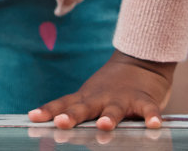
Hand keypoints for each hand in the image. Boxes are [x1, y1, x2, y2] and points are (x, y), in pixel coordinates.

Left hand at [29, 50, 173, 130]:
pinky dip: (152, 117)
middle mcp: (101, 98)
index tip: (33, 117)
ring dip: (109, 117)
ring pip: (115, 109)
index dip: (48, 111)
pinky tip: (154, 125)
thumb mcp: (91, 96)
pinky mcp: (144, 100)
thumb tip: (56, 126)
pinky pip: (149, 110)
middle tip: (61, 123)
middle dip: (72, 116)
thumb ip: (77, 110)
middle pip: (84, 108)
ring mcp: (123, 99)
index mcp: (86, 99)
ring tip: (104, 125)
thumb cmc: (111, 86)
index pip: (63, 104)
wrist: (140, 61)